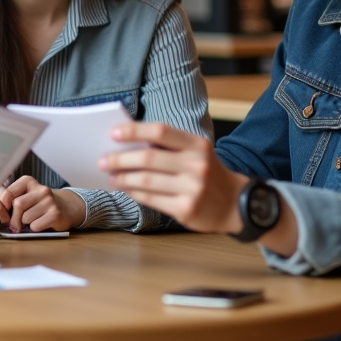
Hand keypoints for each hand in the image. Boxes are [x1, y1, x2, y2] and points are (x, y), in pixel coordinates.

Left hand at [0, 175, 85, 232]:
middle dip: (14, 218)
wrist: (66, 208)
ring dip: (26, 224)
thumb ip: (11, 199)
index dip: (3, 205)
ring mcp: (50, 201)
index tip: (5, 212)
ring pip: (26, 217)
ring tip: (34, 220)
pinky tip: (42, 223)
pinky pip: (36, 225)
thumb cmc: (39, 204)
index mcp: (29, 182)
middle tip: (16, 225)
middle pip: (18, 204)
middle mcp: (41, 189)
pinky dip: (35, 228)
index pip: (8, 192)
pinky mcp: (56, 214)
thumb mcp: (26, 196)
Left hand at [99, 122, 246, 234]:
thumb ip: (169, 147)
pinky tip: (125, 188)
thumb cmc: (208, 173)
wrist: (237, 204)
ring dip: (123, 178)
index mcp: (197, 145)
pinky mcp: (186, 209)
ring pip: (146, 181)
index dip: (134, 131)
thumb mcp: (197, 153)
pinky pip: (151, 199)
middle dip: (120, 159)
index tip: (113, 133)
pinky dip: (134, 192)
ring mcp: (192, 189)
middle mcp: (196, 165)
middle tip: (102, 160)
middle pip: (148, 158)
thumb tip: (127, 145)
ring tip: (111, 176)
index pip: (160, 131)